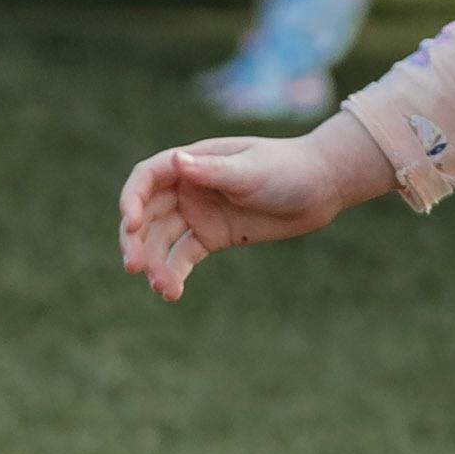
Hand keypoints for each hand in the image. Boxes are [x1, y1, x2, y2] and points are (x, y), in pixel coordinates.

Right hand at [120, 118, 392, 300]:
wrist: (322, 188)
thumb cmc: (288, 169)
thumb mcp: (252, 171)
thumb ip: (214, 170)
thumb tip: (178, 161)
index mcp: (193, 161)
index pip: (147, 178)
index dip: (132, 200)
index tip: (132, 225)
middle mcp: (189, 186)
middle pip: (147, 214)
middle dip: (136, 240)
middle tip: (133, 267)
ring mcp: (199, 213)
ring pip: (162, 240)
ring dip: (154, 263)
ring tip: (161, 287)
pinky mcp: (212, 237)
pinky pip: (183, 256)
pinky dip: (173, 273)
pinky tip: (171, 293)